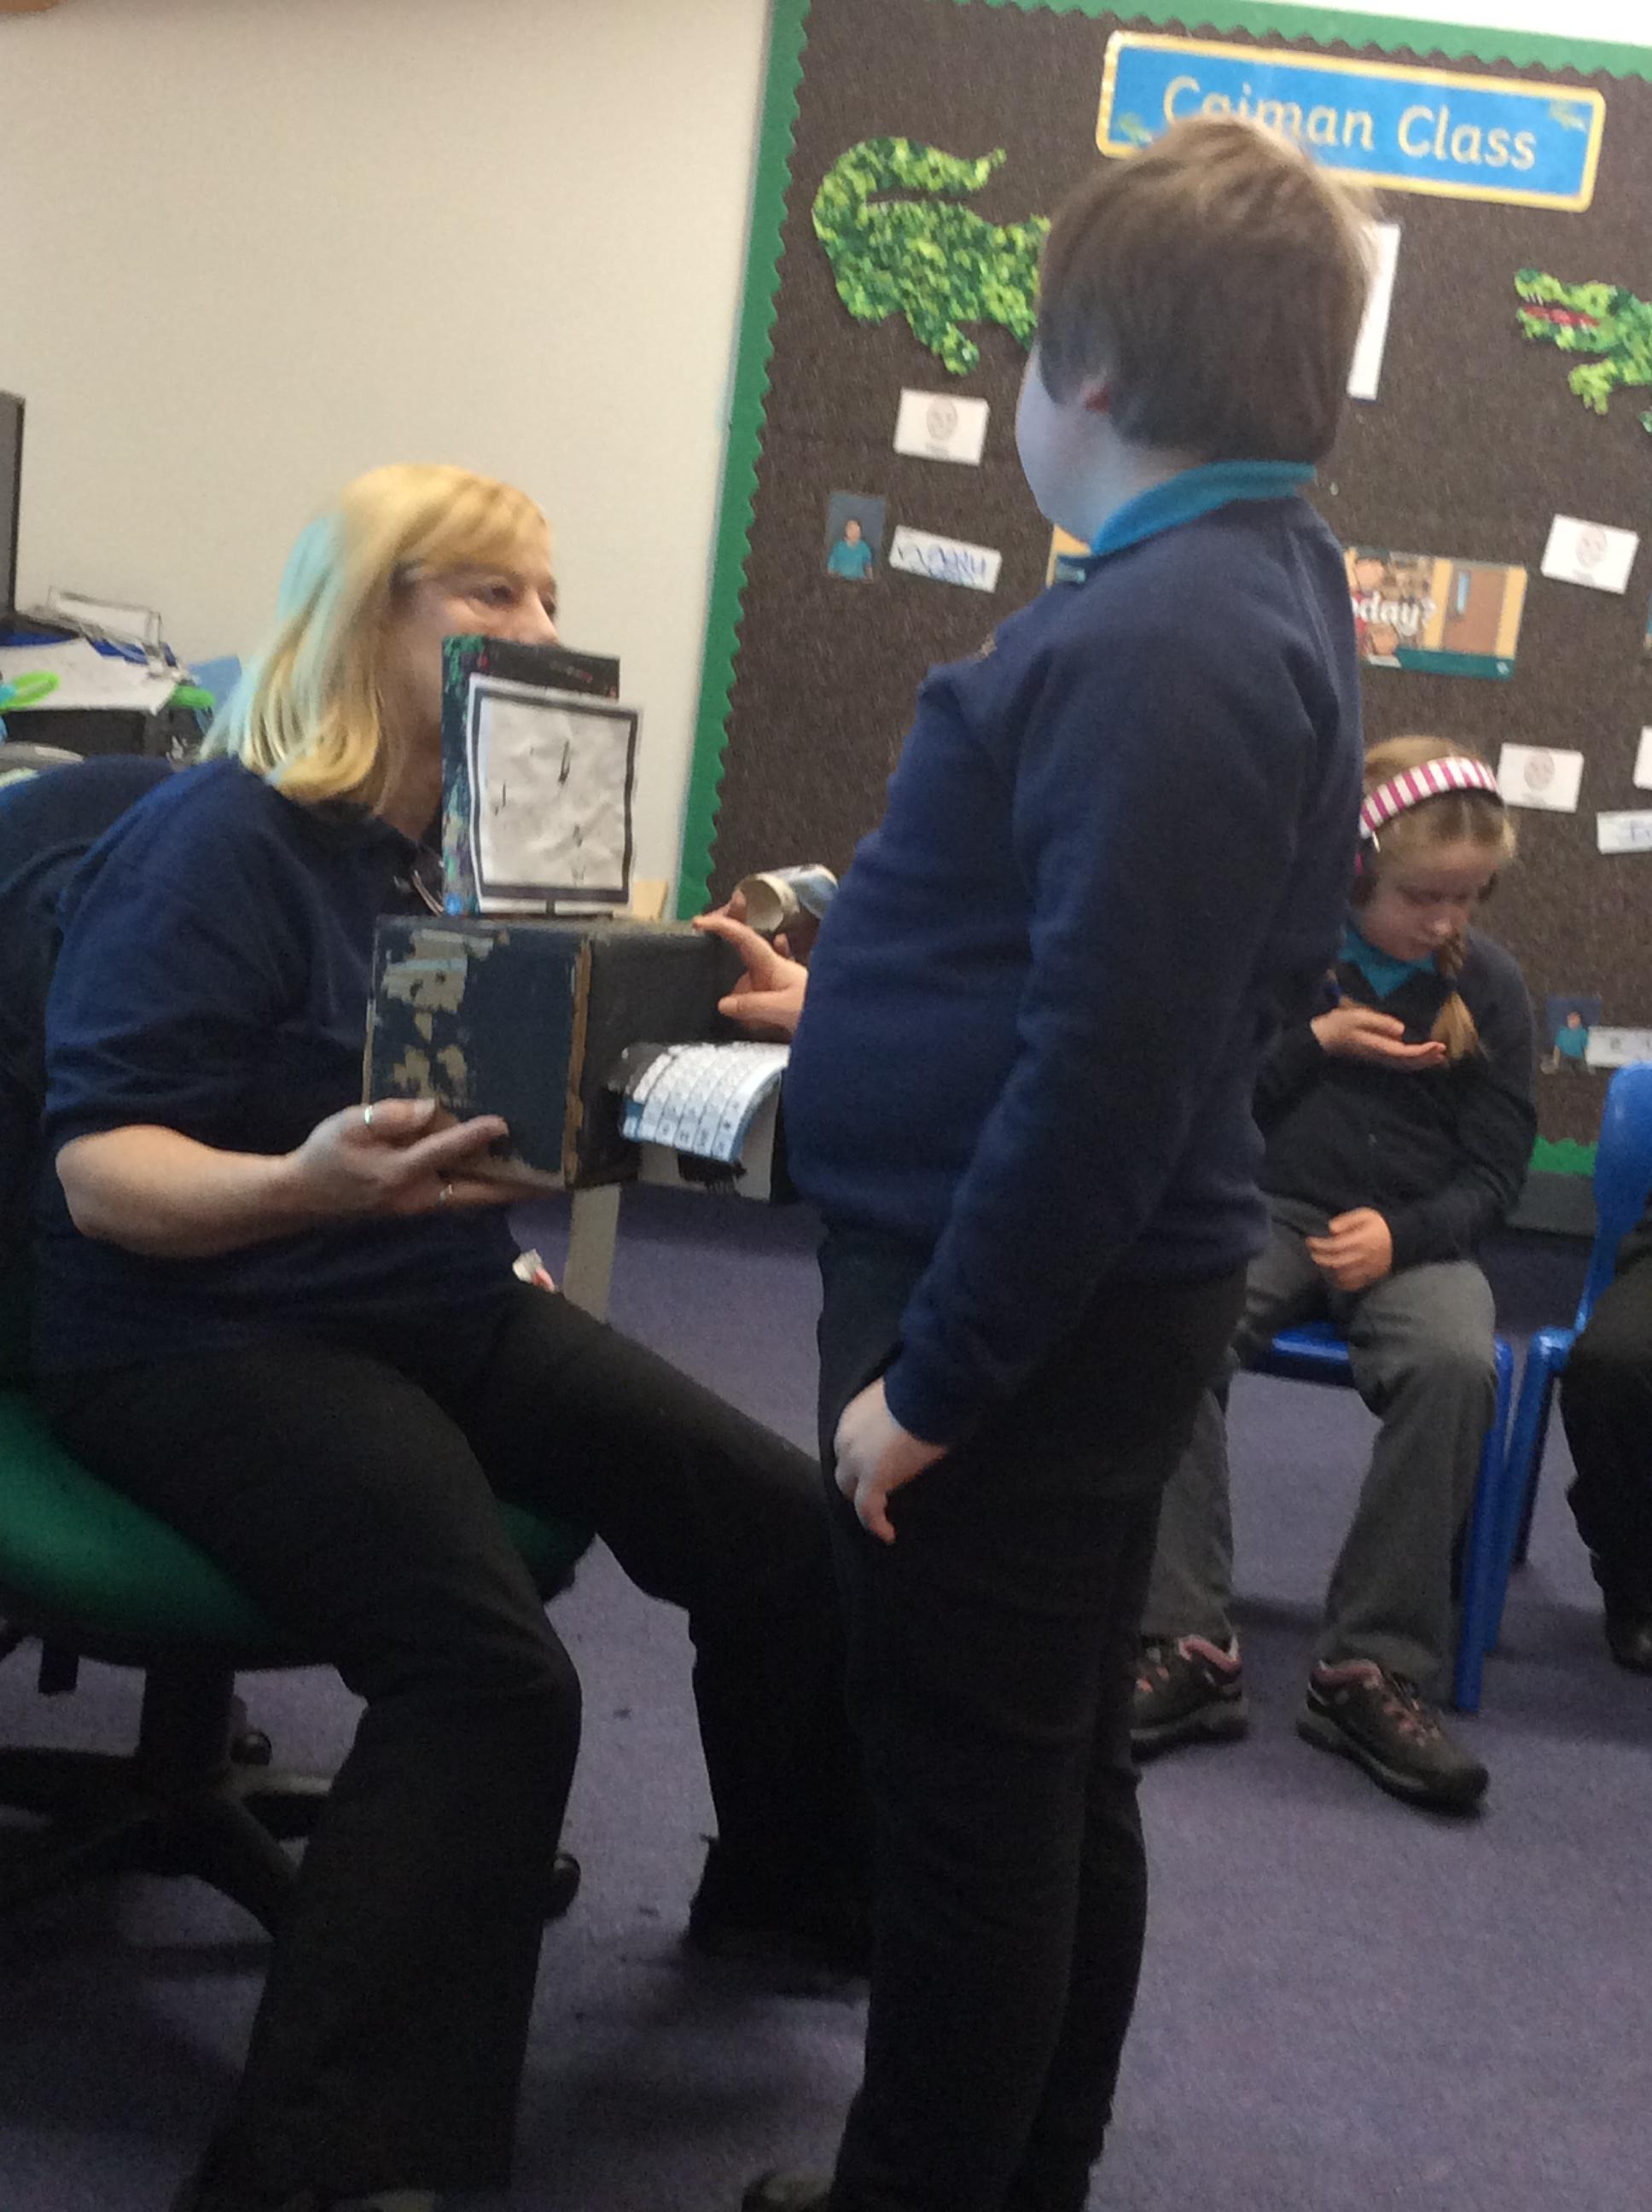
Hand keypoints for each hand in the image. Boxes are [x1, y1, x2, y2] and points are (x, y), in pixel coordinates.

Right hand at [288, 1099, 517, 1219]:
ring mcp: (419, 1206)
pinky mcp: (418, 1207)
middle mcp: (416, 1195)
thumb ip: (389, 1117)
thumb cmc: (325, 1154)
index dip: (473, 1136)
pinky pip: (458, 1197)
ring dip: (503, 1190)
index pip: (444, 1151)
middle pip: (475, 1193)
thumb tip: (429, 1109)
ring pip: (470, 1198)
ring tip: (538, 1180)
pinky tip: (501, 1175)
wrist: (303, 1197)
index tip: (503, 1123)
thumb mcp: (347, 1125)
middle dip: (512, 1187)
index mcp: (398, 1172)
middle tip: (550, 1180)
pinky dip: (482, 1188)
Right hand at [693, 911, 809, 1037]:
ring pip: (748, 976)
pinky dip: (750, 999)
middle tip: (705, 931)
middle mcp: (773, 969)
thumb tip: (723, 1003)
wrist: (846, 1027)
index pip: (743, 937)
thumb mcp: (782, 1009)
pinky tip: (746, 1009)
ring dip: (736, 981)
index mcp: (772, 964)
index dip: (723, 926)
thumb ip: (751, 1006)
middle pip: (744, 949)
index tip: (699, 922)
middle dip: (728, 937)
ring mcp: (778, 984)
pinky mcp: (782, 1000)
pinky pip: (758, 996)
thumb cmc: (819, 1011)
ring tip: (730, 986)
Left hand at [833, 1378, 946, 1543]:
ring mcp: (856, 1461)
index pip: (848, 1448)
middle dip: (857, 1483)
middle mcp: (845, 1439)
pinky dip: (876, 1524)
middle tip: (879, 1493)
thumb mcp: (898, 1402)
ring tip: (881, 1515)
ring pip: (852, 1491)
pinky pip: (868, 1509)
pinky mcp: (872, 1478)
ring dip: (865, 1501)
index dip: (860, 1461)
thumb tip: (907, 1426)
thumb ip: (892, 1418)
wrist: (929, 1391)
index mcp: (851, 1418)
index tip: (878, 1467)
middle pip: (844, 1471)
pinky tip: (888, 1534)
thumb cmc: (923, 1390)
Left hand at [1306, 1209, 1393, 1292]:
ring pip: (1342, 1275)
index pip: (1334, 1245)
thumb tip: (1330, 1229)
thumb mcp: (1365, 1215)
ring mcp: (1367, 1269)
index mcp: (1361, 1240)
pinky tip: (1331, 1276)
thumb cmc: (1380, 1226)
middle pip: (1335, 1262)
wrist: (1402, 1240)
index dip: (1319, 1244)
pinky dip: (1339, 1282)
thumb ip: (1347, 1220)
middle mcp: (1363, 1257)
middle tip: (1311, 1252)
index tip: (1309, 1240)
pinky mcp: (1370, 1277)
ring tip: (1319, 1262)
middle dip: (1319, 1257)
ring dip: (1327, 1270)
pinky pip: (1352, 1284)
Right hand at [1311, 1004, 1445, 1069]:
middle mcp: (1381, 1056)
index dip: (1423, 1051)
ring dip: (1422, 1062)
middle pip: (1409, 1063)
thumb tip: (1402, 1029)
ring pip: (1405, 1065)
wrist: (1323, 1037)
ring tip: (1438, 1057)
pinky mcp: (1377, 1057)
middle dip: (1427, 1058)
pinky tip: (1420, 1059)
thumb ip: (1381, 1023)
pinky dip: (1412, 1062)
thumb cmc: (1340, 1024)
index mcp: (1379, 1046)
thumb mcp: (1360, 1017)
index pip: (1406, 1052)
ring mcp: (1379, 1059)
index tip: (1439, 1044)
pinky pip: (1400, 1063)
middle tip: (1443, 1051)